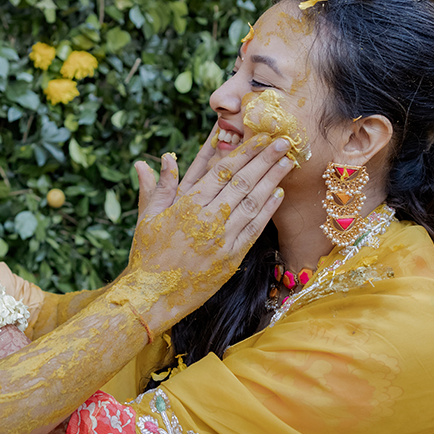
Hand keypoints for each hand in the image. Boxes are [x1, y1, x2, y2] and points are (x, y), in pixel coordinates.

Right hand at [119, 133, 292, 331]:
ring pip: (253, 203)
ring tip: (287, 163)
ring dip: (272, 181)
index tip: (260, 137)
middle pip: (243, 183)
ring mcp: (222, 239)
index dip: (244, 152)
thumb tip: (166, 156)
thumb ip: (162, 186)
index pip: (222, 171)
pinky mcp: (230, 258)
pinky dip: (267, 211)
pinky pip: (254, 229)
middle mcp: (208, 219)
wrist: (153, 295)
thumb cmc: (146, 254)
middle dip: (265, 160)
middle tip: (285, 142)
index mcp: (187, 205)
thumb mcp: (148, 216)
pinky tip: (278, 195)